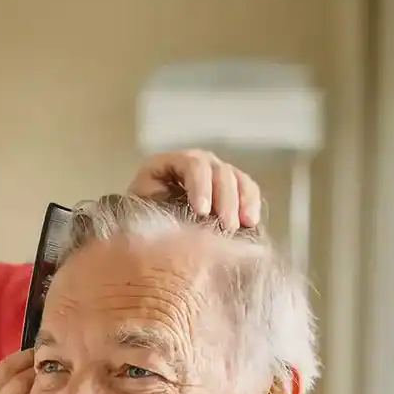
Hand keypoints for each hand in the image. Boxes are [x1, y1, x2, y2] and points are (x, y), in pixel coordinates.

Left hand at [128, 150, 262, 229]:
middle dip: (224, 199)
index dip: (200, 186)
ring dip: (241, 202)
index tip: (202, 212)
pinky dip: (252, 204)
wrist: (152, 231)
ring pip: (236, 178)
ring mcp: (216, 173)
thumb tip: (175, 224)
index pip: (191, 164)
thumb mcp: (142, 213)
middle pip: (218, 171)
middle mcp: (196, 162)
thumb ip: (156, 212)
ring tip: (239, 226)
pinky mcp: (232, 188)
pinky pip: (248, 189)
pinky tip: (251, 223)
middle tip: (225, 227)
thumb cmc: (143, 221)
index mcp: (168, 163)